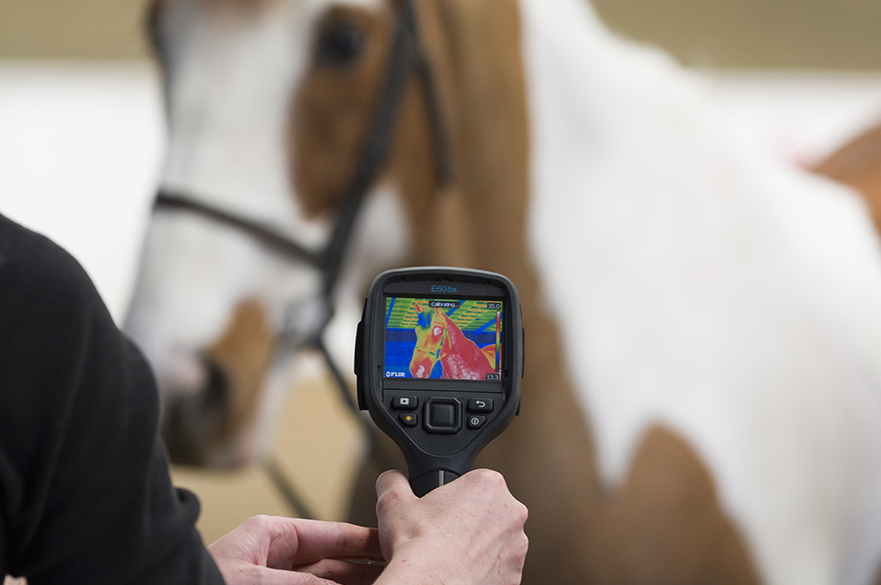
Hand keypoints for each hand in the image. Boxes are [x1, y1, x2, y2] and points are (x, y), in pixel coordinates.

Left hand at [207, 515, 383, 584]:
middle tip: (394, 577)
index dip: (365, 542)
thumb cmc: (198, 583)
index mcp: (270, 536)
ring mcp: (271, 582)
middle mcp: (273, 559)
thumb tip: (348, 583)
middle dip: (363, 573)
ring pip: (324, 584)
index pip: (331, 534)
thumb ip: (311, 583)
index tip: (393, 548)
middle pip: (333, 564)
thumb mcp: (262, 580)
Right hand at [373, 469, 528, 584]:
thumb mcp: (393, 501)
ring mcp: (516, 547)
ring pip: (495, 541)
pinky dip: (482, 570)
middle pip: (488, 511)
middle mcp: (511, 513)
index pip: (472, 482)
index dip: (452, 497)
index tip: (440, 510)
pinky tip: (460, 572)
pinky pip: (498, 568)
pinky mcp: (514, 576)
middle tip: (443, 533)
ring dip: (477, 546)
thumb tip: (392, 479)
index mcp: (487, 485)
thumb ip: (394, 481)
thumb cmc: (419, 547)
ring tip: (450, 556)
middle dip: (468, 520)